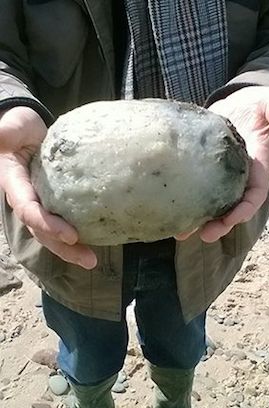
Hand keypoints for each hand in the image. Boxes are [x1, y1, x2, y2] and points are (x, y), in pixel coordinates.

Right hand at [0, 107, 96, 268]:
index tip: (71, 235)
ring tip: (93, 261)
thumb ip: (6, 133)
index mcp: (14, 185)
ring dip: (72, 249)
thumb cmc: (16, 128)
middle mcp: (26, 200)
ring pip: (53, 233)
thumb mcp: (10, 128)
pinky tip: (101, 240)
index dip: (48, 225)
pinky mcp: (56, 202)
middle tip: (89, 260)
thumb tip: (1, 134)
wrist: (25, 130)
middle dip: (64, 249)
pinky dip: (82, 232)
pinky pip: (67, 220)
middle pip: (43, 231)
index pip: (29, 210)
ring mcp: (41, 203)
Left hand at [177, 86, 268, 241]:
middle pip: (232, 206)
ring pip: (213, 204)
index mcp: (258, 166)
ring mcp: (221, 175)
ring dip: (199, 221)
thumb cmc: (263, 106)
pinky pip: (195, 188)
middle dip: (221, 223)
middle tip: (206, 235)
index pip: (255, 193)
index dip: (246, 208)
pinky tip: (168, 213)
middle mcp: (240, 176)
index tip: (234, 218)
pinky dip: (183, 201)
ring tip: (180, 234)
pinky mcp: (204, 168)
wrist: (243, 104)